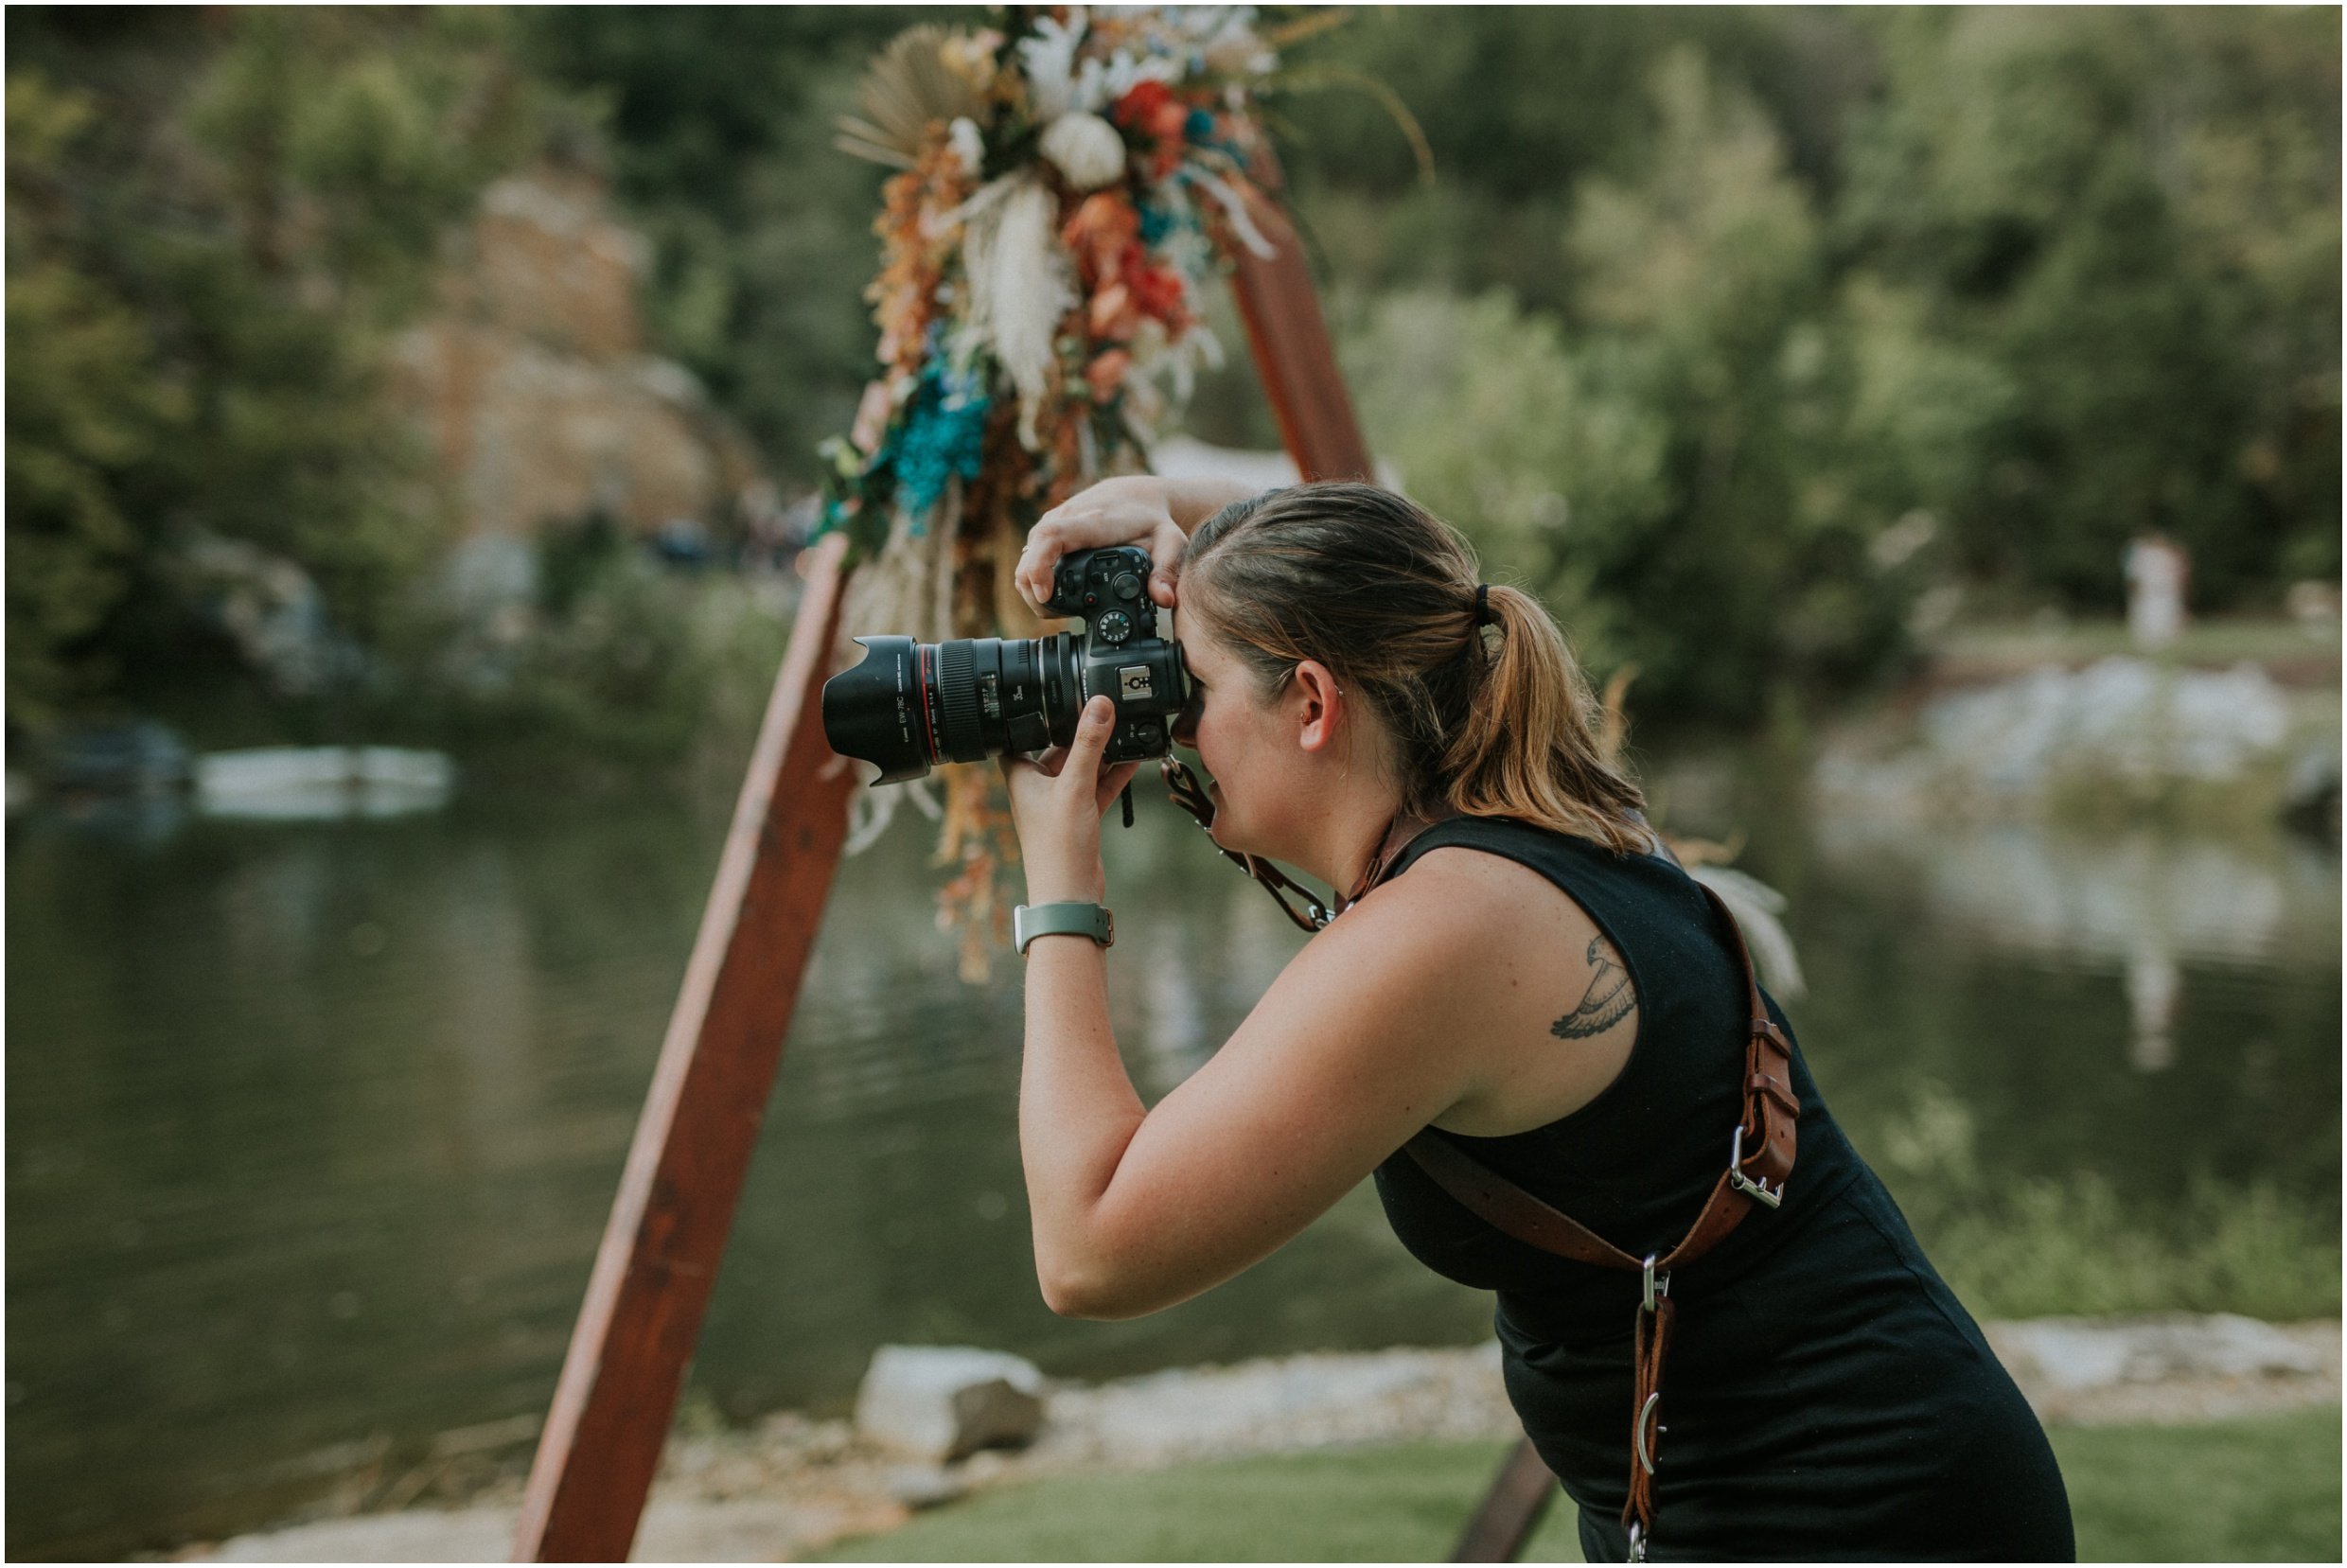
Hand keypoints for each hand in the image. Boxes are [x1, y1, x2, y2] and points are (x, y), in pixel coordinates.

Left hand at [999, 696, 1141, 904]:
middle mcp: (1037, 786)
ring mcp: (1060, 801)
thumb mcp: (1075, 786)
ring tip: (1123, 726)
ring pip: (1082, 766)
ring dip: (1101, 751)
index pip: (1019, 735)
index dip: (1031, 715)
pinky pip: (1098, 785)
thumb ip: (1089, 744)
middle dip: (1080, 731)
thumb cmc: (1057, 847)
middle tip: (1102, 706)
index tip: (1050, 693)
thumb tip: (1099, 705)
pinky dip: (1113, 773)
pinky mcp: (1080, 815)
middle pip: (1057, 747)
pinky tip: (1133, 756)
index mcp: (1021, 776)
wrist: (1069, 894)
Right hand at [1017, 476, 1190, 613]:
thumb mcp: (1169, 543)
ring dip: (1031, 586)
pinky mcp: (1049, 530)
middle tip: (1054, 614)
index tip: (1045, 594)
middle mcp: (1067, 518)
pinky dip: (1035, 576)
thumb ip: (1167, 571)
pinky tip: (1053, 594)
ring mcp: (1054, 523)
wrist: (1136, 495)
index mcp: (1093, 521)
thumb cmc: (1151, 520)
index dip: (1040, 566)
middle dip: (1032, 589)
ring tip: (1056, 609)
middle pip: (1030, 553)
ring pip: (1026, 557)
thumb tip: (1164, 600)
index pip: (1052, 537)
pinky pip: (1030, 554)